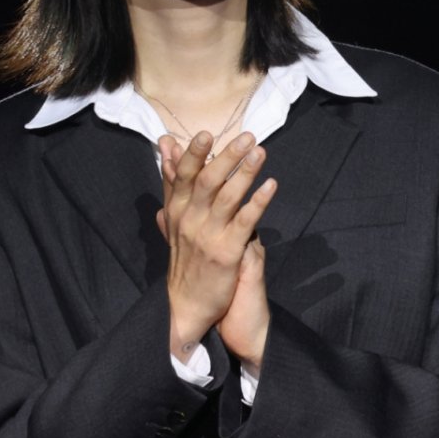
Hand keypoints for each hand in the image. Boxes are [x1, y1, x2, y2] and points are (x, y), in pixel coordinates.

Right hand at [156, 132, 275, 362]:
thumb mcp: (174, 218)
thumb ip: (173, 182)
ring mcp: (208, 235)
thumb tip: (167, 147)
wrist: (186, 305)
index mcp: (177, 210)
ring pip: (227, 196)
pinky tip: (271, 186)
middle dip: (227, 156)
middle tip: (247, 136)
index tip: (206, 133)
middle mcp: (190, 220)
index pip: (184, 176)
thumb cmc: (185, 257)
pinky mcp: (227, 251)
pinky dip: (258, 202)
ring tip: (260, 152)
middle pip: (208, 181)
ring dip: (245, 172)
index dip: (195, 154)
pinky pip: (245, 221)